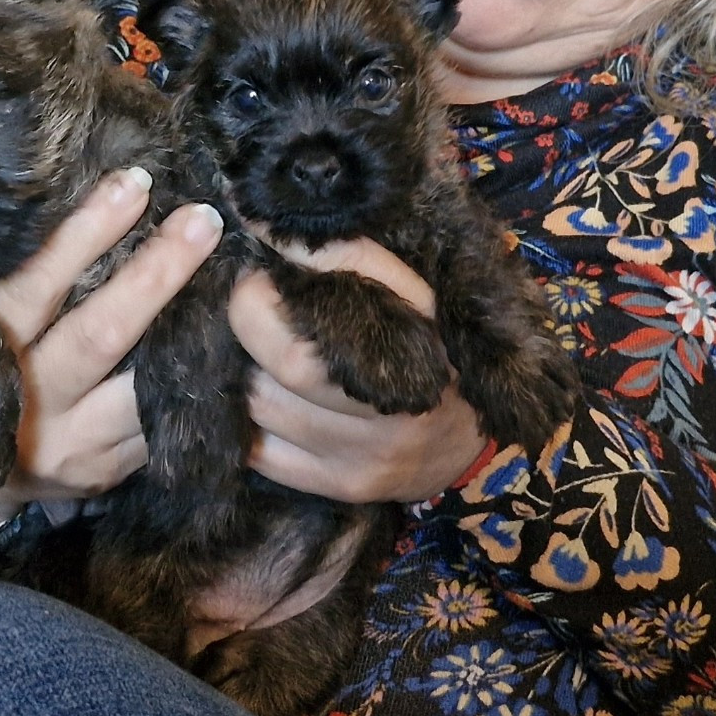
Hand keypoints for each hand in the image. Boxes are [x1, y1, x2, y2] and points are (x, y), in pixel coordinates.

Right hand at [0, 168, 223, 534]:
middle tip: (203, 219)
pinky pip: (158, 421)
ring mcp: (69, 443)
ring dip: (193, 333)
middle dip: (156, 274)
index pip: (34, 285)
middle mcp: (27, 400)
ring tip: (234, 279)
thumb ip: (18, 277)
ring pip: (141, 388)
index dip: (86, 235)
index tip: (134, 185)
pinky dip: (194, 380)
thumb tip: (102, 198)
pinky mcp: (103, 472)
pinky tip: (228, 341)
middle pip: (99, 335)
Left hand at [230, 237, 488, 504]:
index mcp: (405, 365)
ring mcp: (360, 465)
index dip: (254, 306)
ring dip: (243, 376)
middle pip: (268, 389)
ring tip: (259, 346)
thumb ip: (344, 254)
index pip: (293, 350)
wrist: (472, 432)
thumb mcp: (411, 290)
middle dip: (243, 341)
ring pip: (260, 418)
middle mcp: (384, 427)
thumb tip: (262, 226)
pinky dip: (250, 422)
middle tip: (251, 308)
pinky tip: (266, 393)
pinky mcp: (341, 489)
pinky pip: (262, 457)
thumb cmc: (432, 342)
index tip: (257, 276)